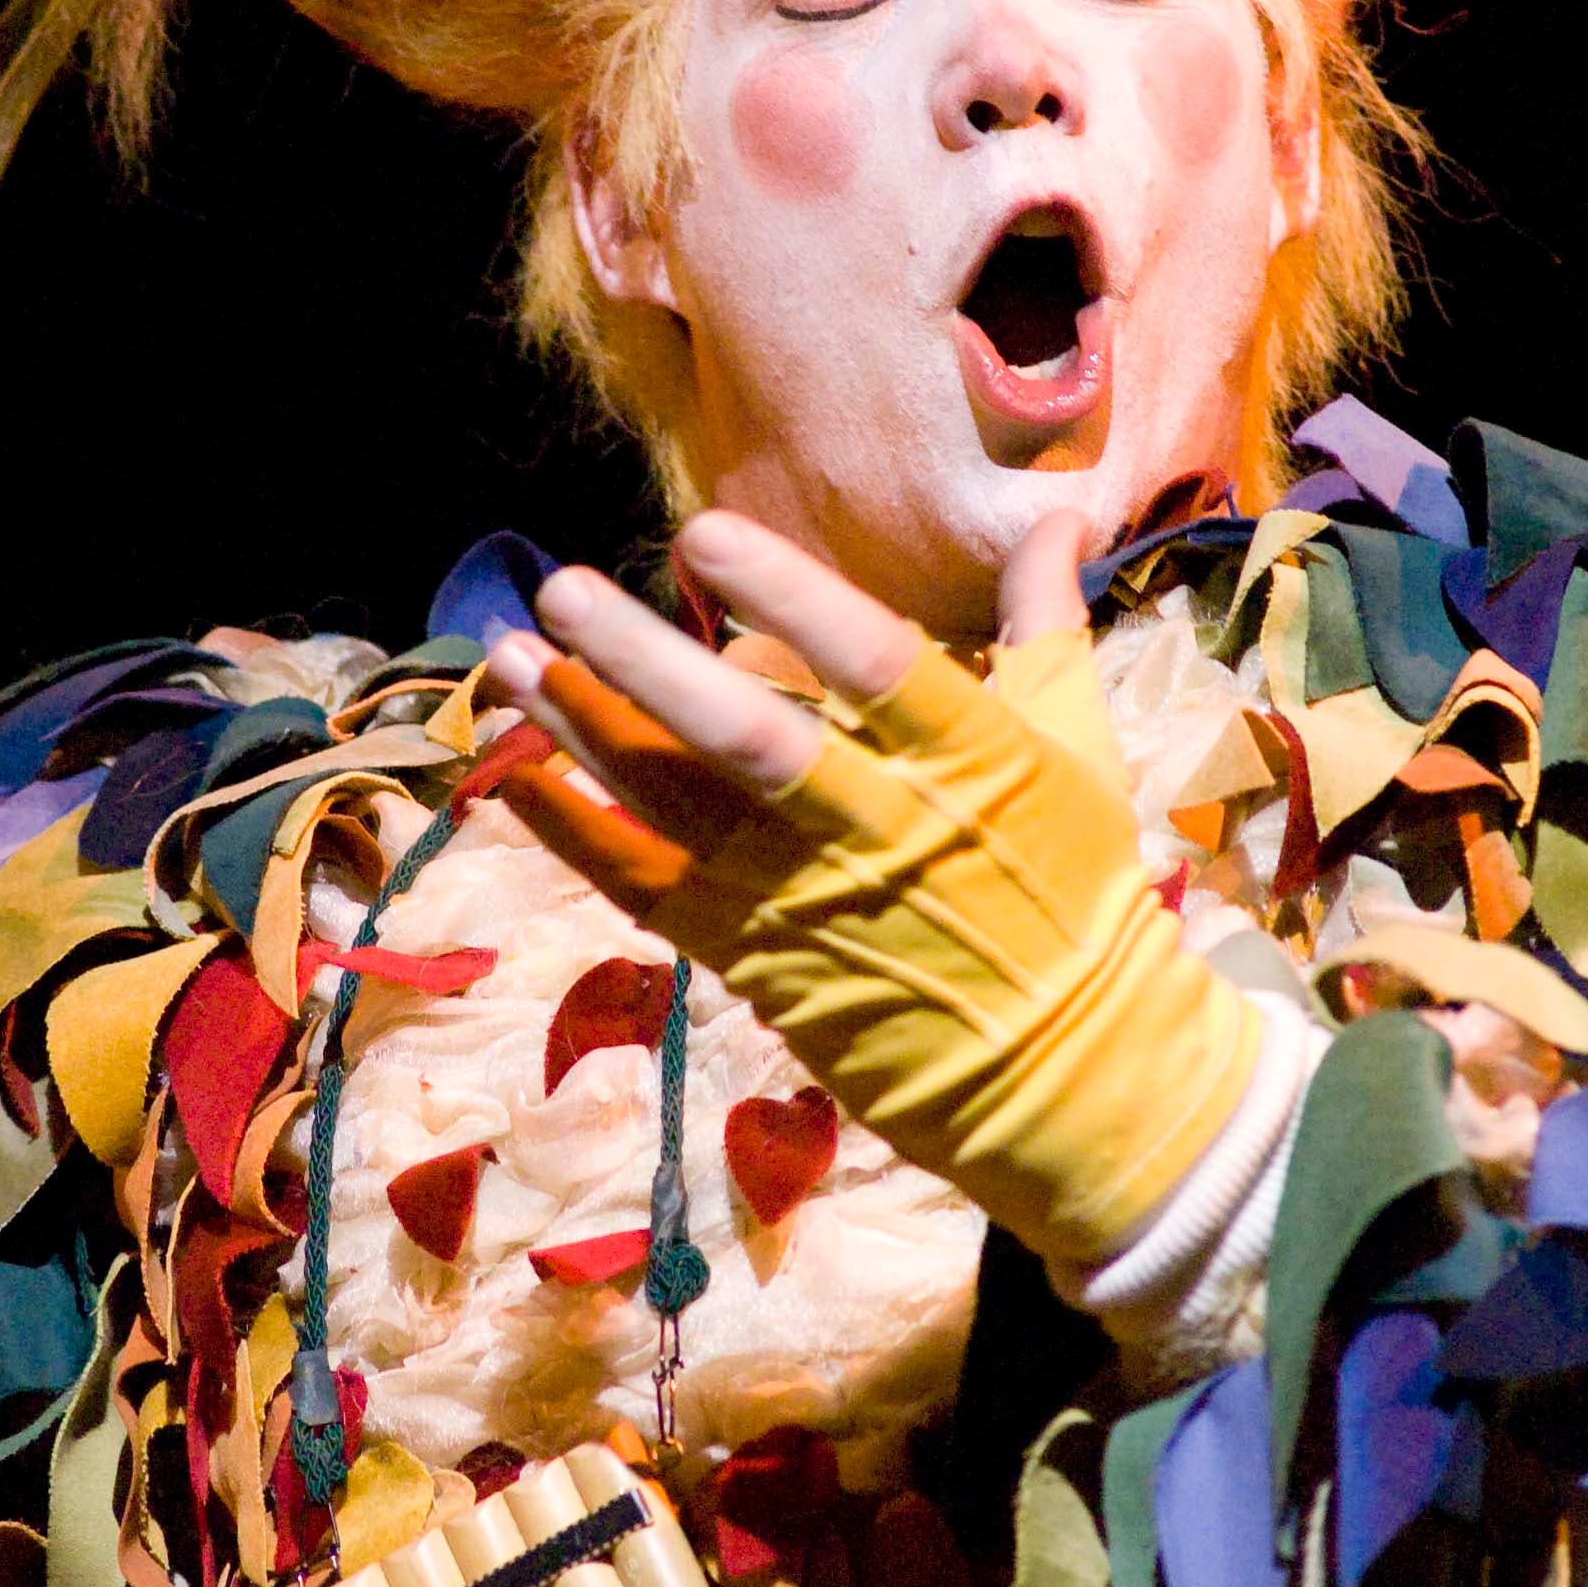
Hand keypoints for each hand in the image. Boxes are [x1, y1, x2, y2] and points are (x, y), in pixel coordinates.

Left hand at [484, 509, 1258, 1269]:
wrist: (1067, 1069)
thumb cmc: (1077, 891)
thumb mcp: (1081, 749)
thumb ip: (1045, 623)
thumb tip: (1055, 517)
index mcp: (969, 761)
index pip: (871, 663)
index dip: (788, 596)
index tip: (703, 530)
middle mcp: (876, 826)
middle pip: (745, 737)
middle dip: (643, 661)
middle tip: (562, 591)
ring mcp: (805, 898)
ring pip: (673, 805)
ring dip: (578, 728)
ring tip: (506, 657)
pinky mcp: (756, 958)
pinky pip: (643, 887)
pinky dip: (572, 832)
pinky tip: (512, 776)